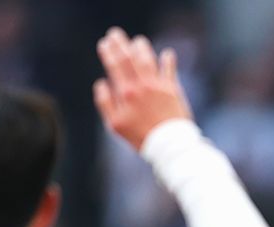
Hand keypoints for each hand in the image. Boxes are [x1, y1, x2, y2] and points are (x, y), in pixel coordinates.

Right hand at [93, 27, 192, 150]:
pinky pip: (170, 70)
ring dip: (142, 47)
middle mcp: (142, 85)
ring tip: (137, 41)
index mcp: (126, 92)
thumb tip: (100, 83)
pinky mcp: (173, 90)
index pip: (114, 65)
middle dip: (120, 43)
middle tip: (115, 33)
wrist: (169, 145)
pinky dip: (168, 60)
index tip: (104, 43)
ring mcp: (158, 86)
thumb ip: (104, 103)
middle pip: (129, 58)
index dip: (108, 52)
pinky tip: (167, 53)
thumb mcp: (115, 124)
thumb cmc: (140, 137)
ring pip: (148, 59)